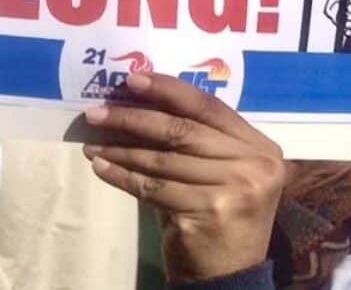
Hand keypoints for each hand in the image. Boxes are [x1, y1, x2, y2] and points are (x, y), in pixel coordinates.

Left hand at [82, 72, 285, 284]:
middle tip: (95, 113)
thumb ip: (192, 137)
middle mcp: (256, 165)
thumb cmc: (215, 210)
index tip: (131, 80)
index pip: (208, 106)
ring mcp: (238, 189)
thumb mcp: (217, 169)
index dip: (168, 90)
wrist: (228, 272)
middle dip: (132, 118)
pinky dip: (122, 177)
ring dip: (120, 150)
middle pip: (182, 130)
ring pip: (163, 160)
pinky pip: (154, 187)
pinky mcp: (212, 212)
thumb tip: (133, 100)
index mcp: (260, 146)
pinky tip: (101, 168)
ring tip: (91, 143)